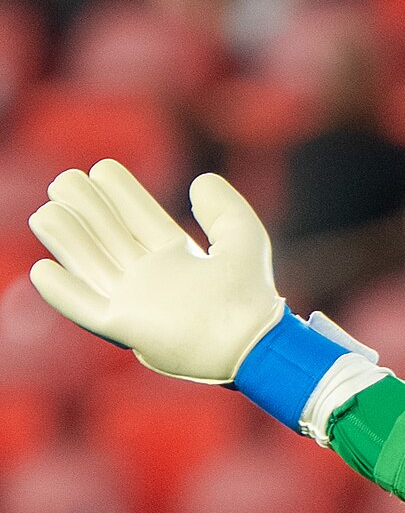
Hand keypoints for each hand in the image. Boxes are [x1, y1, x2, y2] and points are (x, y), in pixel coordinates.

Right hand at [29, 162, 283, 383]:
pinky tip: (43, 269)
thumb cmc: (251, 297)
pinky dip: (63, 292)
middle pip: (106, 234)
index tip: (103, 169)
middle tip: (64, 181)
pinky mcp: (126, 327)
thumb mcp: (243, 240)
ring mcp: (136, 302)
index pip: (135, 216)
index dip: (118, 191)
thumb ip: (224, 208)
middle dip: (85, 206)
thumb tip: (199, 181)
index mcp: (174, 258)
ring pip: (89, 263)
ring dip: (66, 238)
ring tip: (48, 211)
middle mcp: (150, 278)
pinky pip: (85, 308)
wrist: (254, 344)